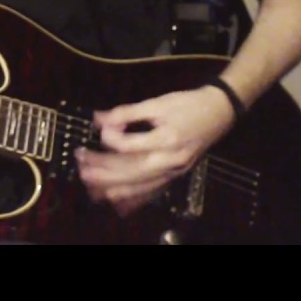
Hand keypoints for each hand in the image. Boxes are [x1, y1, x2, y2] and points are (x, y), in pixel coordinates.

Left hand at [77, 86, 236, 216]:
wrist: (220, 112)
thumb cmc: (188, 104)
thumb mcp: (158, 102)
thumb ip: (127, 112)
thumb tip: (99, 119)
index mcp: (166, 140)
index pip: (129, 146)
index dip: (110, 138)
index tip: (99, 128)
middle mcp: (170, 161)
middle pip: (130, 171)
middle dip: (102, 170)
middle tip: (80, 164)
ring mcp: (174, 172)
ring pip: (139, 185)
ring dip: (112, 186)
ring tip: (89, 183)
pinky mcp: (175, 176)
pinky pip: (151, 191)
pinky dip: (132, 197)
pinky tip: (114, 199)